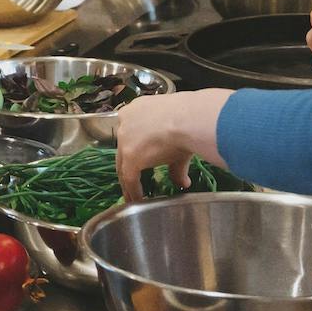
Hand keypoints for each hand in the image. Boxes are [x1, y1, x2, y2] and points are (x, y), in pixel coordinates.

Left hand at [114, 91, 231, 200]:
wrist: (188, 118)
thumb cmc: (187, 119)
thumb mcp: (178, 134)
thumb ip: (175, 160)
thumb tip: (184, 183)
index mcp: (135, 111)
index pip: (131, 133)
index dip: (135, 150)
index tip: (141, 161)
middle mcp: (125, 123)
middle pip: (123, 150)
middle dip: (128, 167)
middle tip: (132, 182)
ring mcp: (125, 140)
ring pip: (123, 165)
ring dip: (128, 182)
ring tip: (132, 196)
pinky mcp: (130, 157)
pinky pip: (130, 178)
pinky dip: (134, 190)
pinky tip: (138, 200)